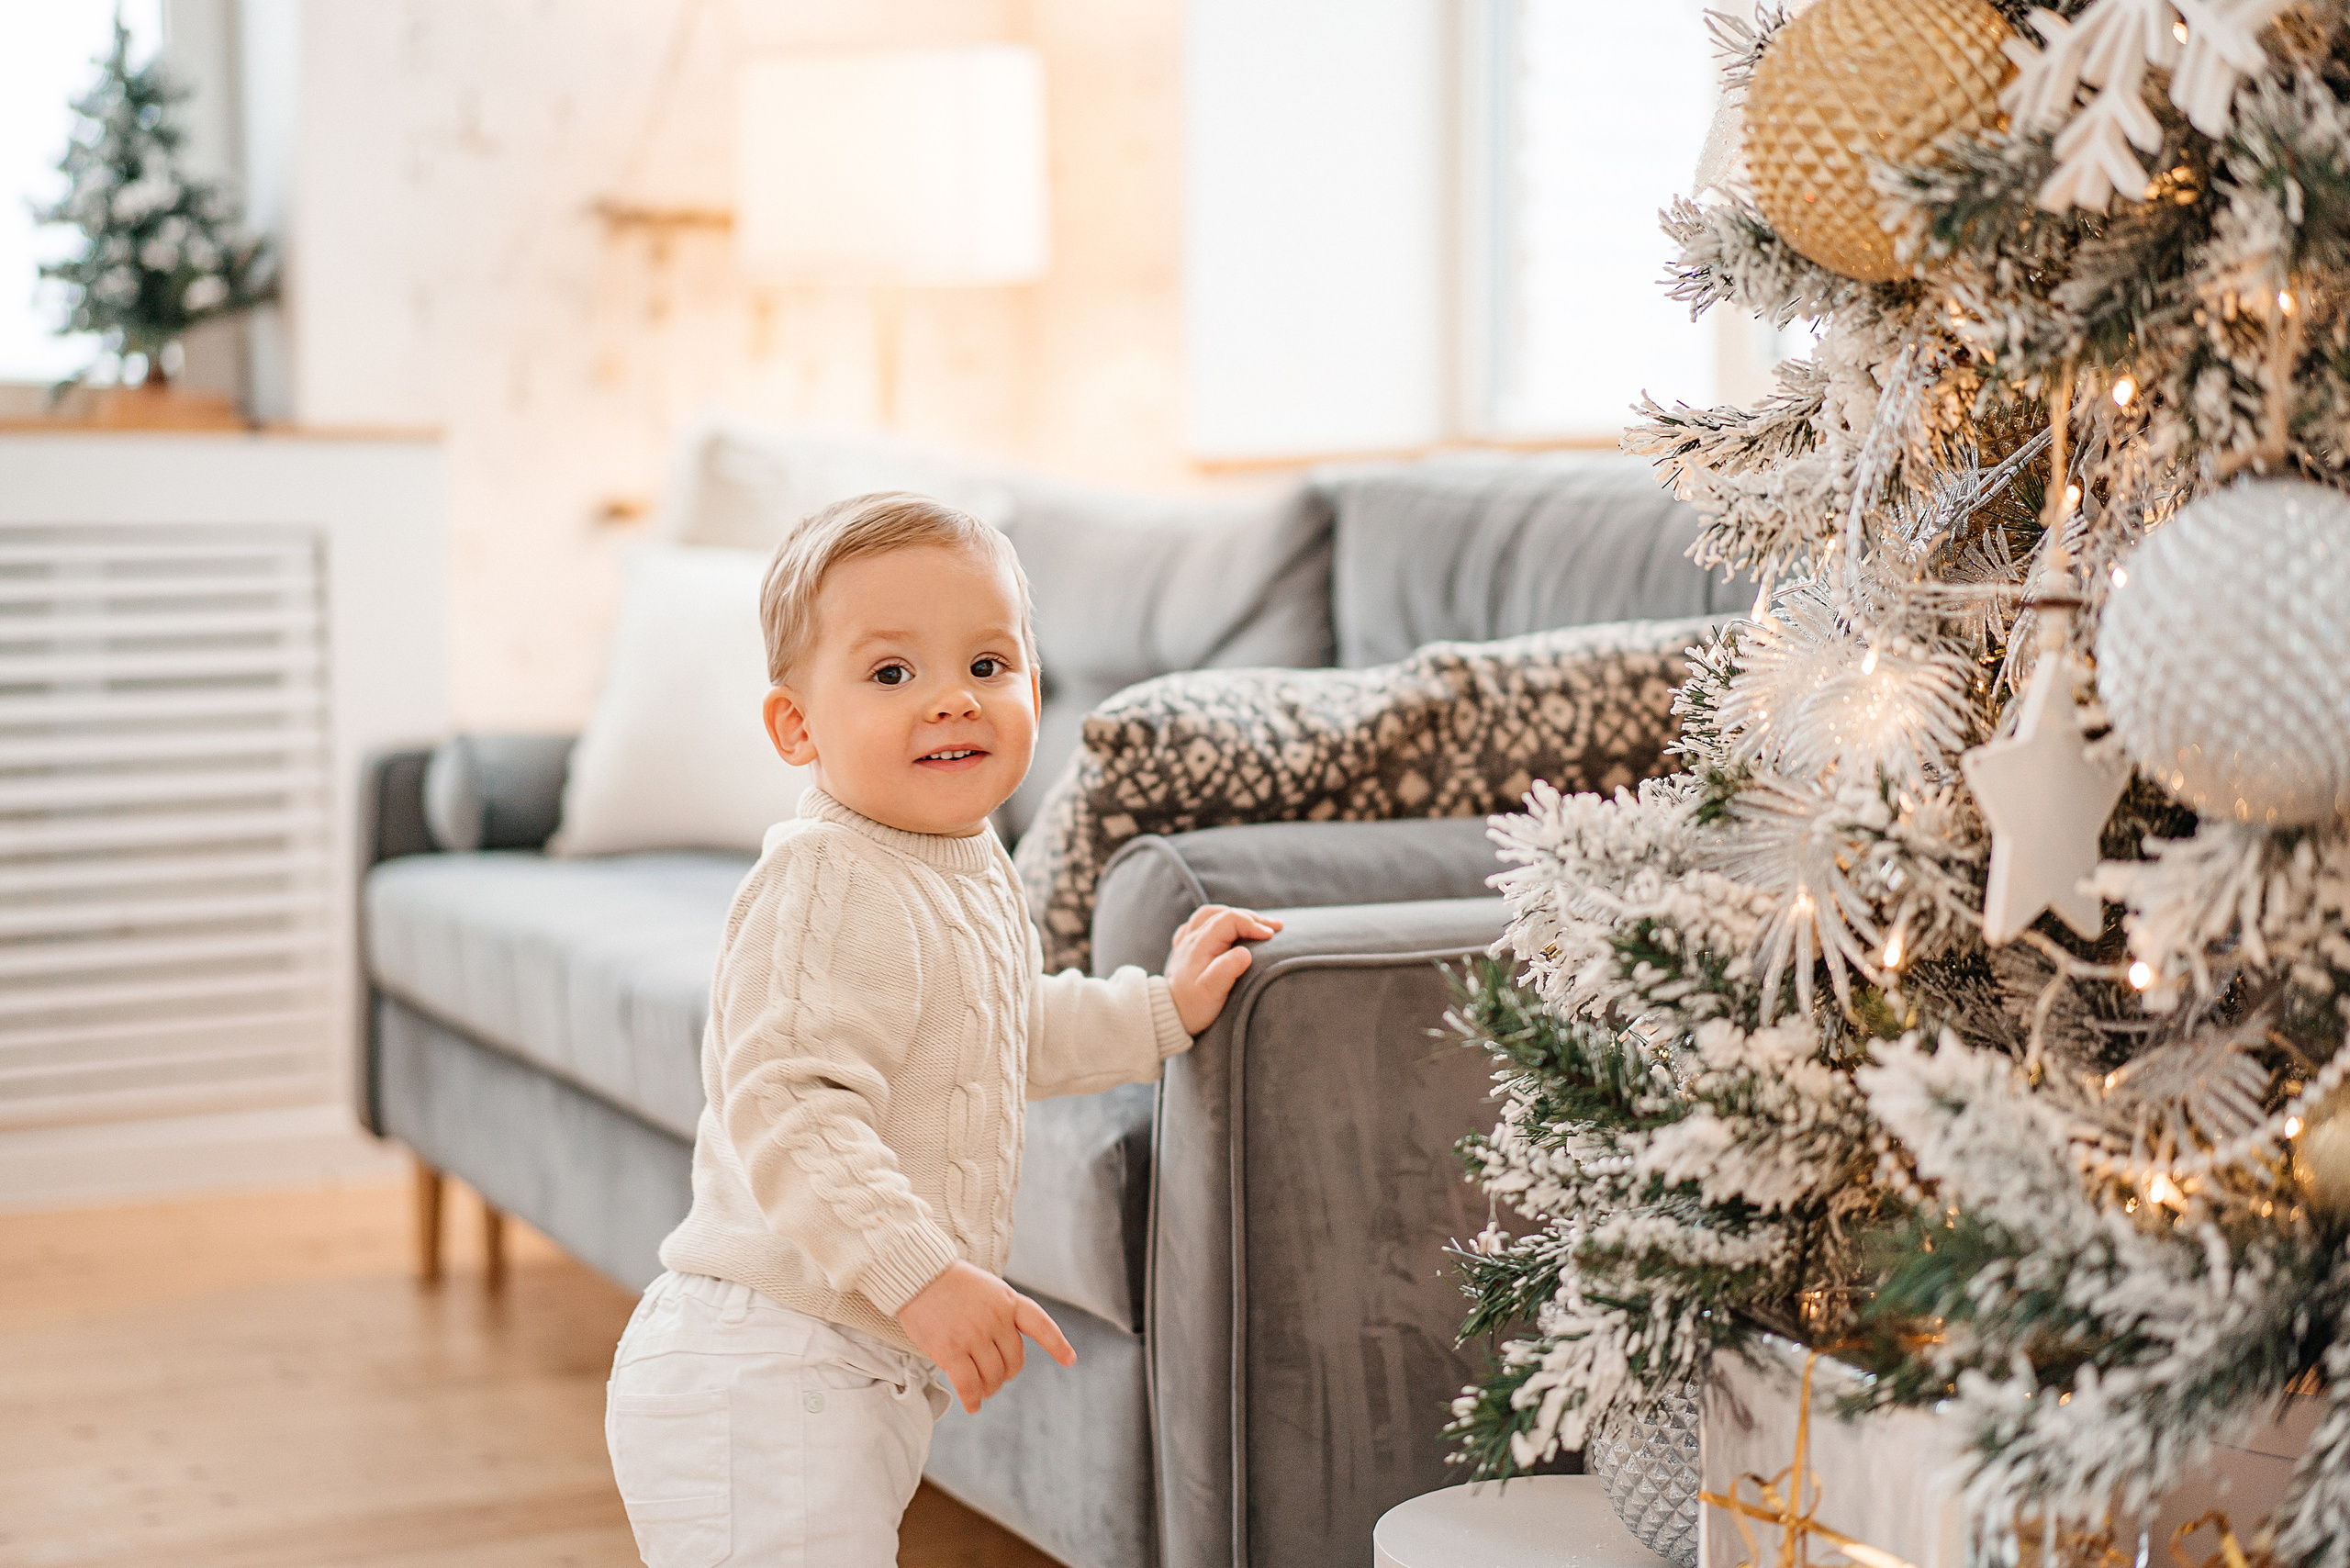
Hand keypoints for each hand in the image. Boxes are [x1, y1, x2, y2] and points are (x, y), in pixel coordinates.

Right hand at [896, 1261, 1074, 1413]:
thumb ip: (1002, 1313)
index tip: (1070, 1360)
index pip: (1041, 1325)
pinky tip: (972, 1406)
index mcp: (1008, 1301)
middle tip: (995, 1379)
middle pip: (1013, 1362)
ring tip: (981, 1390)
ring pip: (993, 1376)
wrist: (918, 1275)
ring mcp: (975, 1336)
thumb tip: (1005, 1350)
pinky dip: (972, 1399)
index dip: (1057, 1345)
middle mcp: (996, 1319)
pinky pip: (968, 1385)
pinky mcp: (951, 1351)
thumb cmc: (951, 1283)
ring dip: (989, 1389)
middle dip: (1006, 1374)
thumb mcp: (988, 1288)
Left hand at [1165, 904, 1281, 1034]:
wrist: (1167, 1015)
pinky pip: (1200, 923)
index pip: (1230, 920)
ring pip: (1211, 914)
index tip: (1272, 936)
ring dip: (1236, 915)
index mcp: (1200, 944)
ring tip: (1257, 922)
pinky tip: (1226, 928)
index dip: (1253, 924)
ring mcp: (1187, 941)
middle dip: (1252, 918)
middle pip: (1224, 914)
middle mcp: (1192, 937)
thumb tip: (1246, 953)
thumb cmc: (1192, 1006)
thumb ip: (1227, 970)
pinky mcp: (1185, 949)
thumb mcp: (1211, 992)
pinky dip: (1218, 920)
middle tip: (1276, 928)